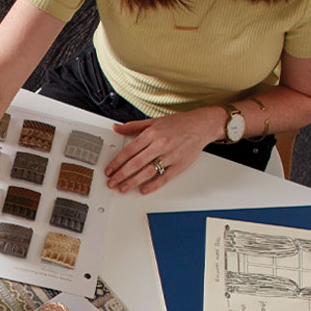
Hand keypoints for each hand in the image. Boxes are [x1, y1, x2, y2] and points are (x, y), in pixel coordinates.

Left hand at [105, 107, 221, 194]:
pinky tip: (143, 189)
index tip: (109, 170)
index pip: (129, 150)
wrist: (202, 125)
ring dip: (133, 182)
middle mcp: (160, 144)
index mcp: (152, 134)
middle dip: (121, 175)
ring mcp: (170, 155)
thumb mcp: (154, 121)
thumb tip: (116, 128)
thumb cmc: (178, 124)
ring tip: (123, 188)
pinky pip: (164, 177)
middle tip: (111, 182)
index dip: (117, 162)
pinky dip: (153, 185)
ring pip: (148, 171)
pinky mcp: (180, 165)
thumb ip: (133, 126)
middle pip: (136, 163)